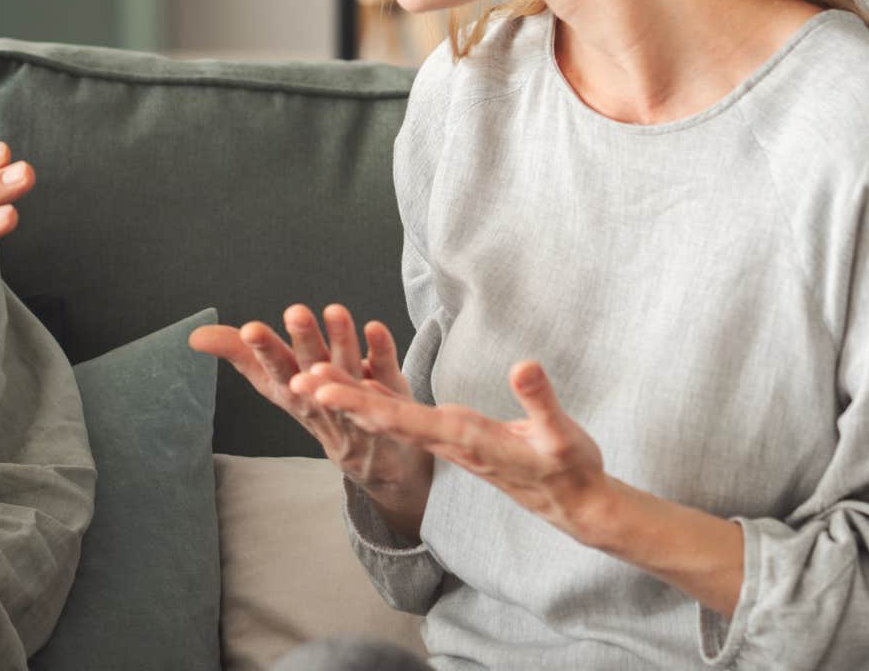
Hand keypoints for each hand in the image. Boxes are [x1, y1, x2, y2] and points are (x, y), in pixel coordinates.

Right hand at [190, 304, 434, 534]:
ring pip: (350, 369)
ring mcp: (359, 400)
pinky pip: (388, 372)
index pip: (274, 371)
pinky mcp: (391, 395)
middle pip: (311, 368)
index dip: (263, 351)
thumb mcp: (276, 384)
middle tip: (295, 311)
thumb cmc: (318, 408)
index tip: (250, 328)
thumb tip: (194, 336)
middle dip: (303, 342)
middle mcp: (323, 398)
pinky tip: (376, 327)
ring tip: (335, 310)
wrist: (374, 460)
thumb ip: (240, 355)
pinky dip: (382, 351)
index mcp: (292, 393)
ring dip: (342, 341)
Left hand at [298, 359, 611, 544]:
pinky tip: (360, 387)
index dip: (360, 402)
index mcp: (464, 437)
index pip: (402, 419)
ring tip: (313, 377)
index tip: (324, 389)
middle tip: (296, 379)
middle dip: (339, 399)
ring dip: (351, 398)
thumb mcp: (562, 436)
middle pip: (383, 418)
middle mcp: (447, 439)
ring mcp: (447, 441)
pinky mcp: (453, 438)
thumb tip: (525, 366)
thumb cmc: (568, 468)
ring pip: (389, 417)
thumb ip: (542, 402)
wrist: (572, 503)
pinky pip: (406, 419)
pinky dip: (378, 400)